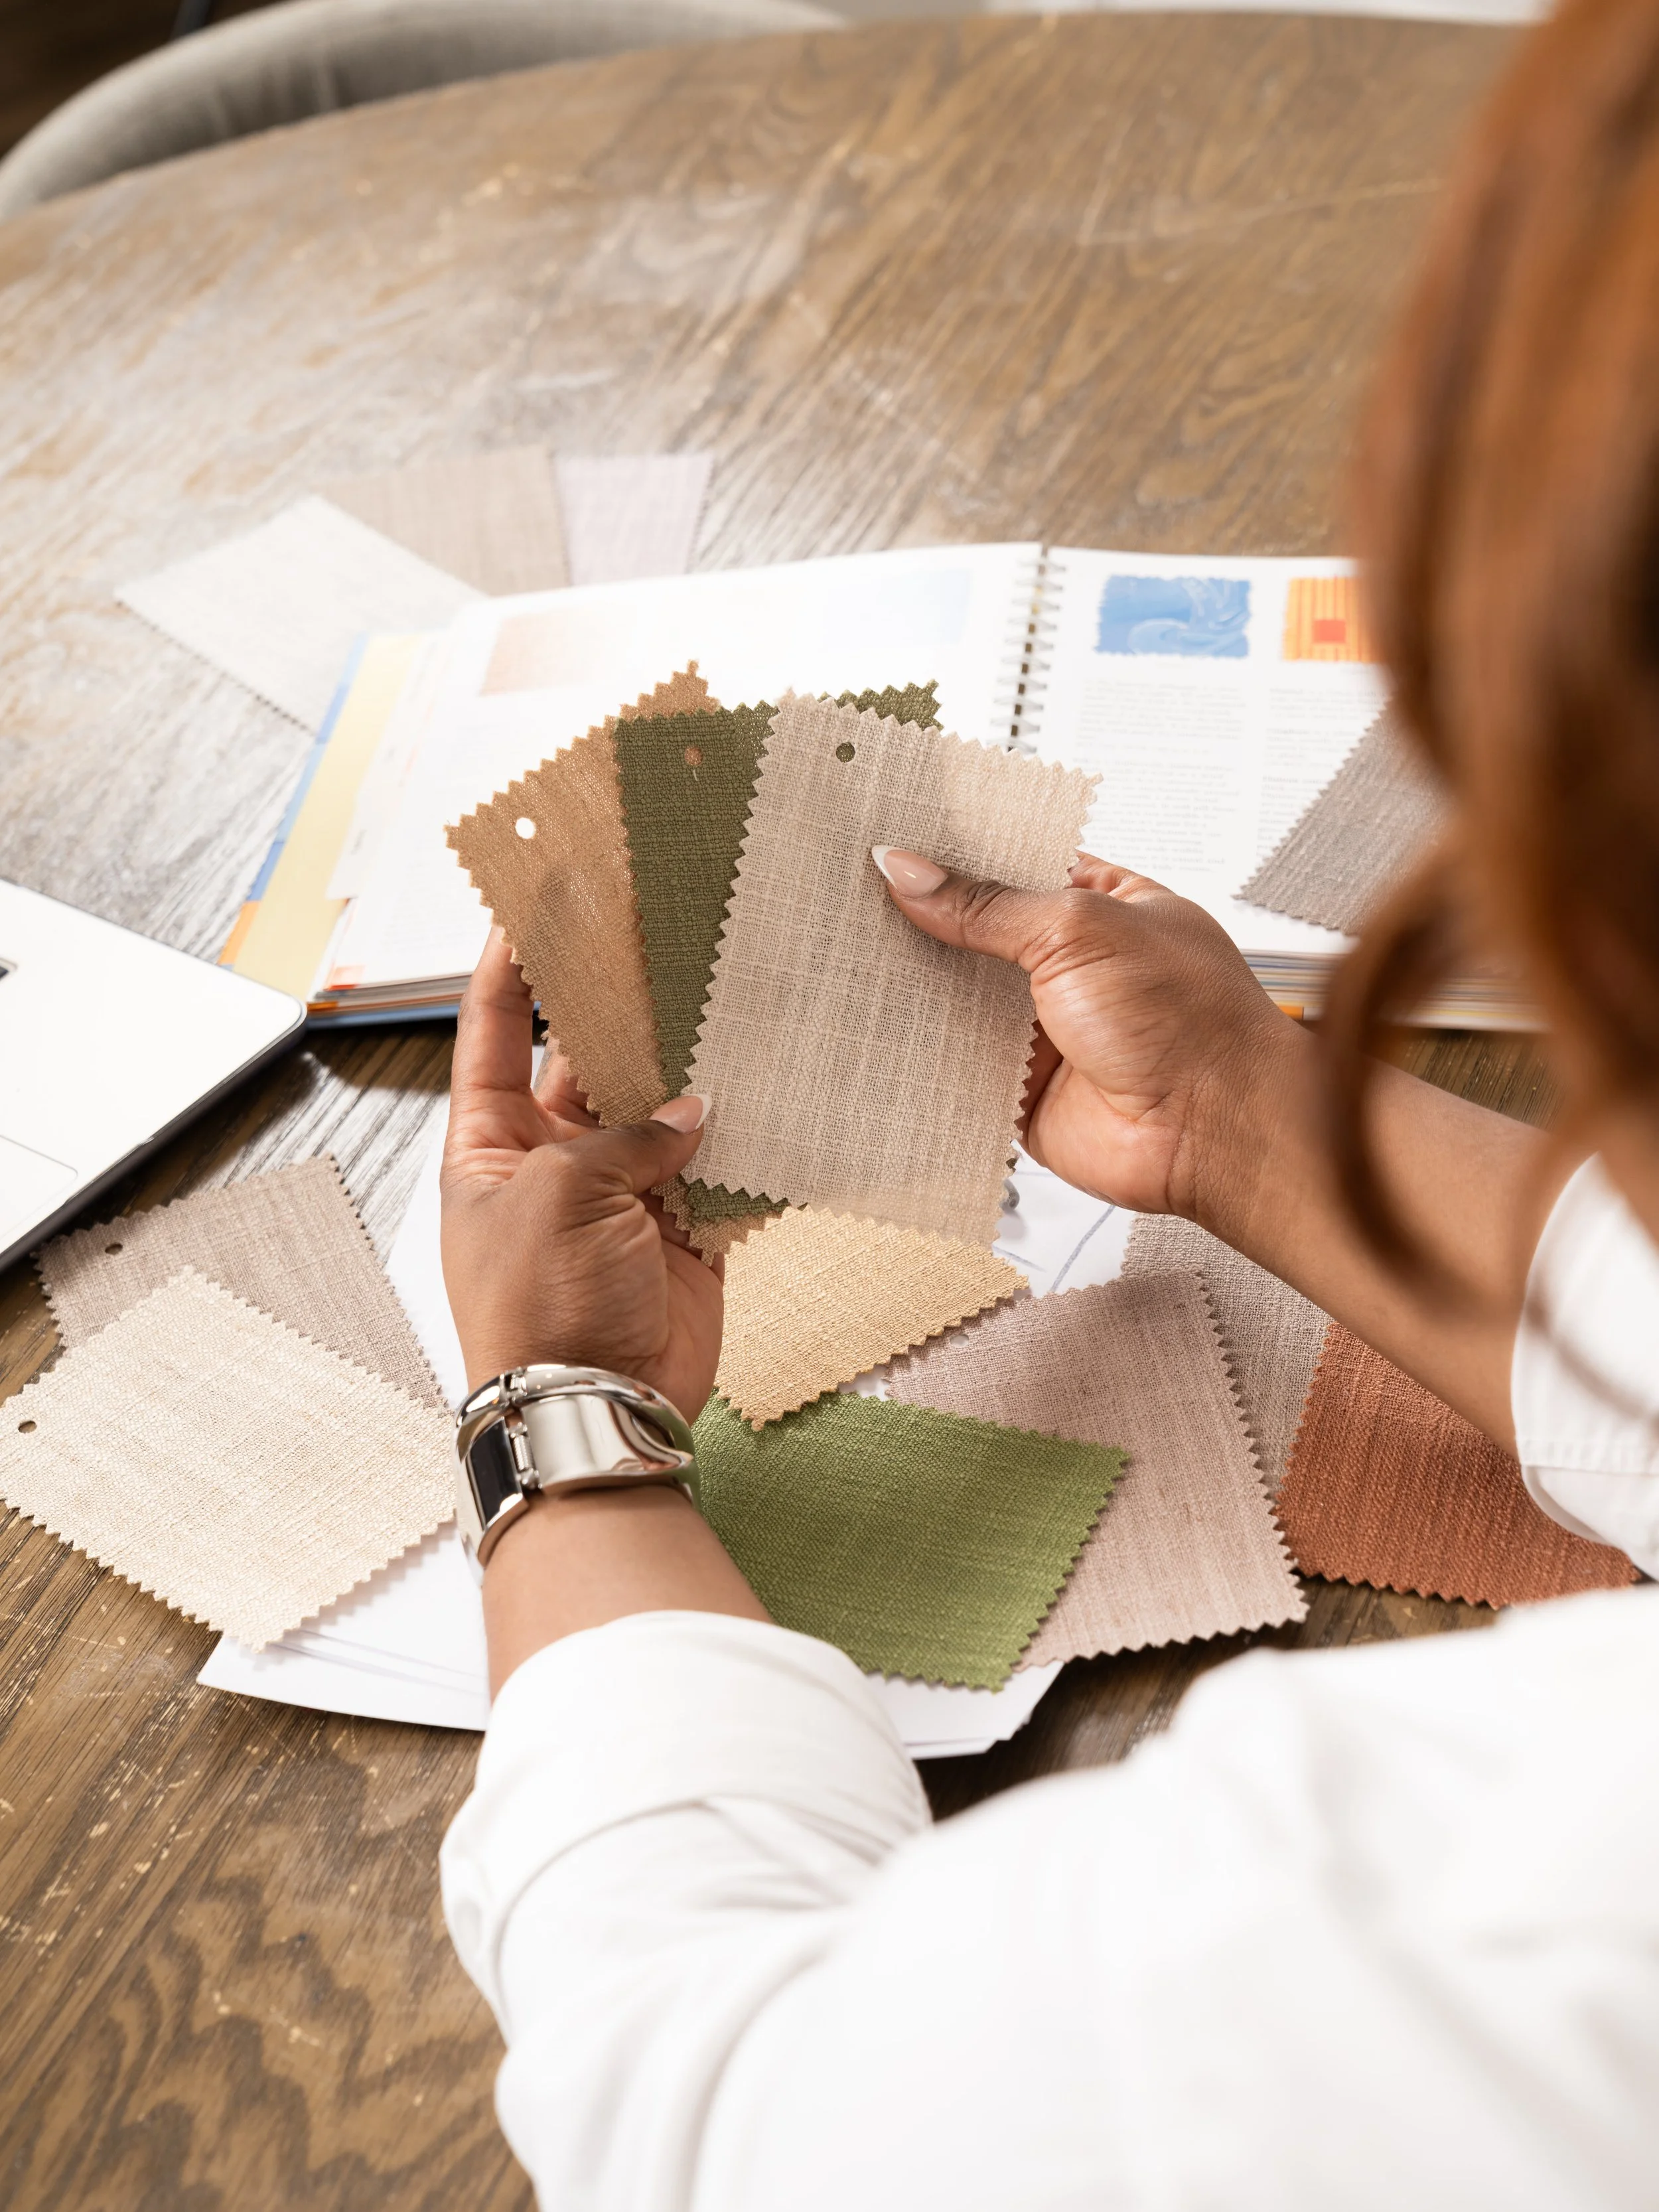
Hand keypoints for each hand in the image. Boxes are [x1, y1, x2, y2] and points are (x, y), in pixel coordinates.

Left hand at [440, 930, 723, 1419]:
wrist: (598, 1409)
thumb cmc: (542, 1309)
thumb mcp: (559, 1194)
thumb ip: (623, 1136)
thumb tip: (689, 1111)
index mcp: (490, 1145)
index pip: (494, 1031)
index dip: (512, 965)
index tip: (531, 899)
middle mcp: (554, 1161)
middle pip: (586, 1057)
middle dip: (618, 1002)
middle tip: (656, 928)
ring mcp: (620, 1195)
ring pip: (659, 1106)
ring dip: (689, 1063)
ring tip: (722, 990)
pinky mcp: (680, 1229)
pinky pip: (713, 1165)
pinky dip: (739, 1134)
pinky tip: (766, 1080)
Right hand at [873, 847, 1308, 1226]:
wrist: (1215, 1131)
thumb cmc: (1193, 1022)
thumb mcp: (1081, 931)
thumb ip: (990, 905)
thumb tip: (912, 872)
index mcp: (1104, 905)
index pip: (1014, 864)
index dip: (956, 853)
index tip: (892, 840)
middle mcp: (1074, 966)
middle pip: (978, 934)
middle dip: (923, 923)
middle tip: (851, 897)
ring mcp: (1048, 1030)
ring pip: (960, 1001)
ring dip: (915, 988)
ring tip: (844, 955)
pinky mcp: (1025, 1091)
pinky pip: (958, 1068)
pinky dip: (922, 1055)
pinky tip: (875, 1031)